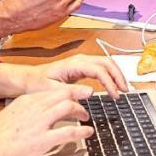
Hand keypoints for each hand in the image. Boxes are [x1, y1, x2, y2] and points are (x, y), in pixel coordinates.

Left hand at [0, 55, 128, 98]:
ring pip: (106, 63)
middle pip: (107, 62)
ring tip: (123, 89)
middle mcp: (80, 60)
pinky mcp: (82, 68)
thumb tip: (91, 91)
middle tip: (126, 91)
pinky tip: (114, 86)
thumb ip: (71, 91)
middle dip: (118, 76)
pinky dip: (110, 76)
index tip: (115, 95)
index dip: (110, 82)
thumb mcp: (52, 90)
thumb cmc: (37, 84)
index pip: (99, 70)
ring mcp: (82, 63)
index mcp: (74, 64)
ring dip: (116, 75)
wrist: (28, 79)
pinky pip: (101, 69)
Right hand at [0, 86, 93, 155]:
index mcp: (26, 101)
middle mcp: (34, 108)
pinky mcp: (42, 140)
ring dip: (81, 111)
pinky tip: (87, 133)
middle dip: (79, 95)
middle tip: (88, 100)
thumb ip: (26, 112)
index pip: (52, 90)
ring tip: (86, 118)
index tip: (77, 93)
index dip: (68, 91)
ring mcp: (39, 123)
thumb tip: (40, 115)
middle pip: (64, 94)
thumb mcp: (10, 116)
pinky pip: (69, 132)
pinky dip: (82, 131)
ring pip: (68, 107)